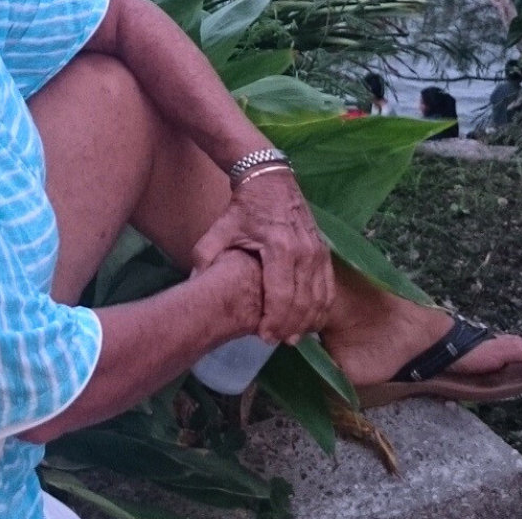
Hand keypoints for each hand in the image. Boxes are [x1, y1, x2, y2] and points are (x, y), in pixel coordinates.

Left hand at [190, 172, 333, 344]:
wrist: (270, 180)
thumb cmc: (243, 207)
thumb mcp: (220, 228)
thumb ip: (205, 256)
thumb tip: (192, 283)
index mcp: (279, 248)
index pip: (281, 296)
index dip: (274, 322)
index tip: (263, 338)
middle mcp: (304, 252)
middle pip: (302, 302)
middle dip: (290, 327)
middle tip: (276, 341)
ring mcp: (318, 251)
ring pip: (319, 298)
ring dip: (308, 322)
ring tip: (292, 337)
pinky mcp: (324, 251)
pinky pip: (328, 287)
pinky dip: (322, 307)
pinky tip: (311, 321)